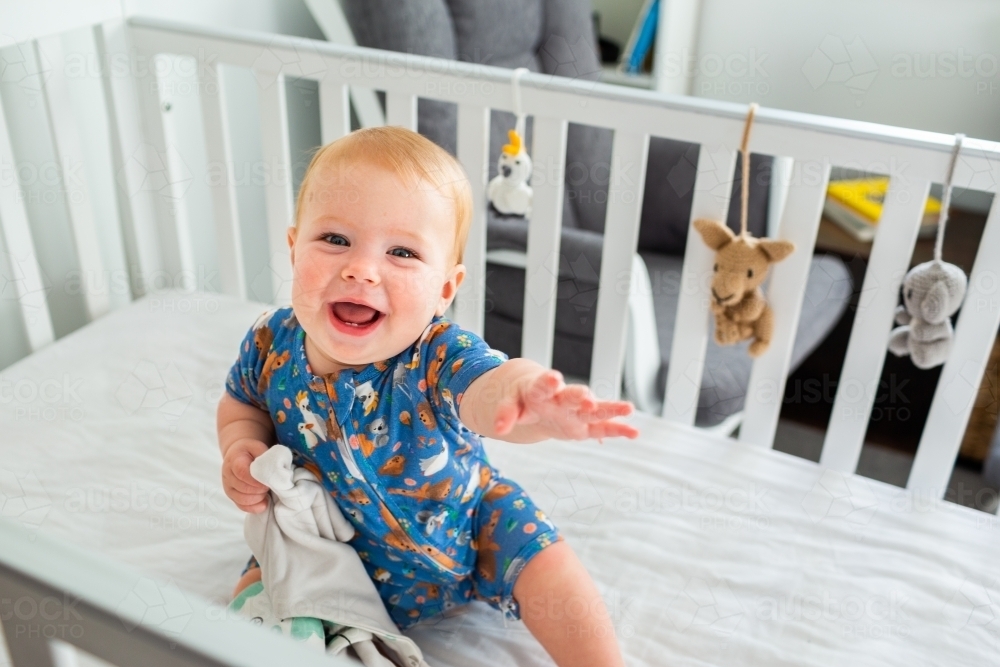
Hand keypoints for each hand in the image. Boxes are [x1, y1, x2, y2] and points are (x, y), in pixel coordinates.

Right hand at [222, 439, 269, 512]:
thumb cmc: (251, 452)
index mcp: (234, 460)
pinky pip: (242, 506)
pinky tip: (265, 503)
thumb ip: (265, 458)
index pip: (242, 473)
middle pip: (243, 488)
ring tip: (267, 491)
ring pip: (242, 499)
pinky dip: (255, 507)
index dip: (256, 480)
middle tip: (270, 485)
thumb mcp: (259, 448)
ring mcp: (228, 487)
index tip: (268, 480)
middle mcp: (227, 474)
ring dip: (258, 498)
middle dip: (260, 489)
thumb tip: (273, 472)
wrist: (237, 455)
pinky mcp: (232, 496)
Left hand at [493, 370, 638, 440]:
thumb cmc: (521, 398)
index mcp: (540, 389)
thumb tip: (498, 428)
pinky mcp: (584, 424)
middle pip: (571, 395)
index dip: (547, 382)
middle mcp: (562, 398)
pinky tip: (634, 433)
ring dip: (610, 408)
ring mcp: (576, 411)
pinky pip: (602, 428)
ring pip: (594, 409)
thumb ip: (505, 413)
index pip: (543, 385)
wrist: (534, 395)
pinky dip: (617, 430)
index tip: (553, 378)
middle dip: (578, 396)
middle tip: (586, 396)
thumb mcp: (509, 403)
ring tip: (629, 408)